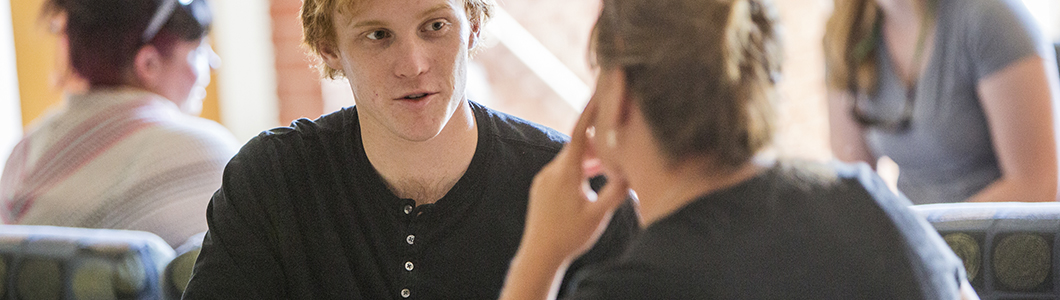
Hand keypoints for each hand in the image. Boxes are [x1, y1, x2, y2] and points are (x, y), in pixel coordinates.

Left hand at [521, 98, 630, 263]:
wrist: (538, 255)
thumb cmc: (569, 236)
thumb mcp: (599, 215)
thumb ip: (617, 191)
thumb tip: (634, 171)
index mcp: (566, 172)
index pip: (581, 132)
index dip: (591, 110)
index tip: (599, 90)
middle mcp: (552, 170)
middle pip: (578, 144)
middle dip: (598, 141)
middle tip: (617, 138)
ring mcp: (544, 179)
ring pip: (570, 158)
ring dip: (589, 158)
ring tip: (607, 165)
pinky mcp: (541, 188)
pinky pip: (562, 169)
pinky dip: (578, 168)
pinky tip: (590, 178)